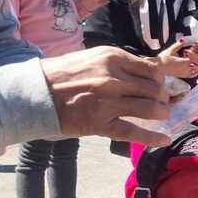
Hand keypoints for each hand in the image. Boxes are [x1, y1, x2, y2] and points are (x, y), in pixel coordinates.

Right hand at [40, 46, 170, 146]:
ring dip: (161, 114)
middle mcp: (112, 78)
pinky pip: (133, 132)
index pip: (153, 70)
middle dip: (163, 98)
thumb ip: (120, 64)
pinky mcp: (99, 123)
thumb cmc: (64, 74)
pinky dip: (152, 138)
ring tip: (161, 116)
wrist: (34, 92)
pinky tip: (164, 140)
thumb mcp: (94, 58)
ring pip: (150, 109)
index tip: (161, 87)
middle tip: (162, 103)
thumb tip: (150, 72)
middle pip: (155, 90)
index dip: (162, 81)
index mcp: (113, 58)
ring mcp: (107, 102)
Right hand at [156, 41, 196, 78]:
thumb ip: (178, 45)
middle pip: (196, 63)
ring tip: (192, 60)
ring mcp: (185, 73)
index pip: (194, 56)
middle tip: (191, 53)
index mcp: (184, 62)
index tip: (192, 48)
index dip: (194, 52)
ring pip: (196, 69)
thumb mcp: (170, 50)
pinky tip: (194, 68)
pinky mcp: (183, 76)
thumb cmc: (163, 60)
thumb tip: (183, 39)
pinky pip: (192, 75)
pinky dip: (195, 72)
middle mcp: (186, 68)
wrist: (158, 68)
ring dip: (195, 64)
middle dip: (195, 58)